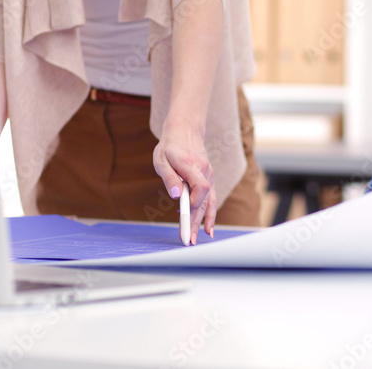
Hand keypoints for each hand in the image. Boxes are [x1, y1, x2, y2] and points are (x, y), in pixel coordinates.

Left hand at [152, 118, 216, 244]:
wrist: (185, 131)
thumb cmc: (170, 146)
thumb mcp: (162, 160)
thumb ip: (169, 178)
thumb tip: (176, 196)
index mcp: (191, 166)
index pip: (200, 187)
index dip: (194, 202)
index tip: (183, 215)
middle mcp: (204, 171)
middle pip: (203, 200)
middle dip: (195, 222)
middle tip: (188, 240)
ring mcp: (209, 175)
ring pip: (208, 201)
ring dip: (204, 221)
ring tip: (200, 238)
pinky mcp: (208, 178)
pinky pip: (210, 198)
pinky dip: (209, 213)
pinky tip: (207, 227)